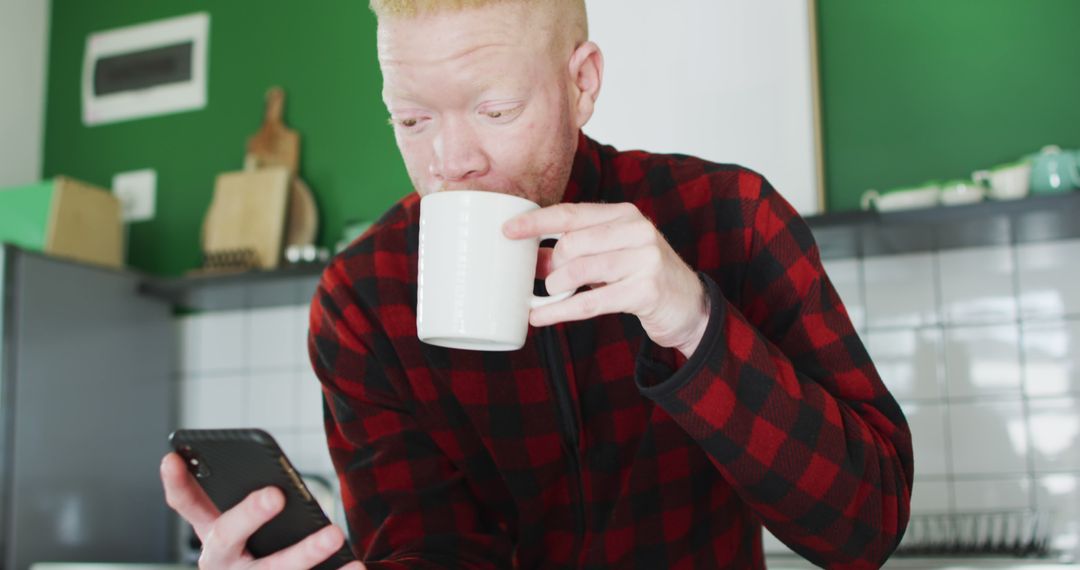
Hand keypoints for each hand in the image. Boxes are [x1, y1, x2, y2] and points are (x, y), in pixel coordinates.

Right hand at [160, 452, 364, 569]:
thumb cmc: (263, 556)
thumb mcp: (248, 534)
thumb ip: (253, 507)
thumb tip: (278, 483)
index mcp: (215, 538)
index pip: (186, 507)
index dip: (177, 485)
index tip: (171, 457)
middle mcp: (223, 564)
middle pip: (225, 539)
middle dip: (248, 515)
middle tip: (275, 495)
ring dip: (304, 553)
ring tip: (334, 534)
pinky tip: (355, 565)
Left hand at [504, 202, 709, 356]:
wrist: (689, 305)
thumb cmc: (642, 276)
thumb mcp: (610, 256)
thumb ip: (573, 253)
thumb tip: (530, 258)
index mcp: (625, 215)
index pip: (571, 213)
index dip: (536, 222)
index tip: (508, 231)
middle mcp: (637, 231)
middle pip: (572, 243)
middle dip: (552, 264)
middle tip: (549, 279)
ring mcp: (644, 259)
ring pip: (579, 270)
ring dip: (556, 287)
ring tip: (553, 295)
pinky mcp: (645, 290)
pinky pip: (590, 302)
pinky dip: (560, 310)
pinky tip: (540, 317)